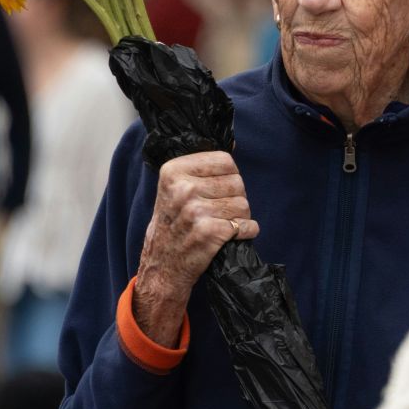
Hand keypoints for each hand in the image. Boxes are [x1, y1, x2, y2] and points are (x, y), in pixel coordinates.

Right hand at [134, 152, 257, 345]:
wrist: (162, 266)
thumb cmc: (174, 224)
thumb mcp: (175, 189)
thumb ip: (200, 167)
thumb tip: (233, 143)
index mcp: (173, 171)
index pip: (226, 161)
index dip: (228, 177)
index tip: (215, 191)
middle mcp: (183, 188)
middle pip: (238, 183)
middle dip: (234, 199)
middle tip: (217, 212)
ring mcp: (195, 211)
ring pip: (244, 205)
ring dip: (240, 218)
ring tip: (221, 225)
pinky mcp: (209, 233)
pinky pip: (247, 226)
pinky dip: (246, 232)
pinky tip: (230, 237)